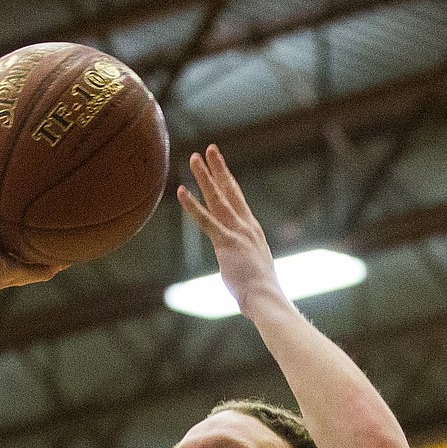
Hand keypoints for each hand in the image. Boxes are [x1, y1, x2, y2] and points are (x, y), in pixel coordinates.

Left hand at [176, 145, 280, 313]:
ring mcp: (237, 232)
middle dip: (218, 168)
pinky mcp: (226, 242)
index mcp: (252, 230)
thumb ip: (241, 260)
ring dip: (204, 176)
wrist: (266, 298)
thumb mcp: (251, 269)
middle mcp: (246, 225)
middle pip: (229, 190)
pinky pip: (205, 220)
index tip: (221, 166)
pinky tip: (180, 191)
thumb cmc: (258, 291)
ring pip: (217, 198)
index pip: (238, 199)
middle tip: (209, 149)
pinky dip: (192, 205)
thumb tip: (238, 265)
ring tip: (193, 158)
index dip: (228, 181)